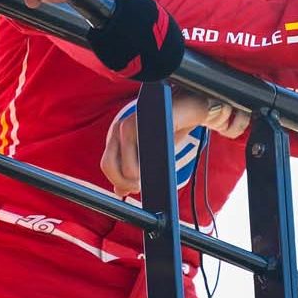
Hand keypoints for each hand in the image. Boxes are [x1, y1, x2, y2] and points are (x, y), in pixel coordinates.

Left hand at [100, 91, 248, 194]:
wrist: (191, 107)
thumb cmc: (170, 129)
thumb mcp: (150, 154)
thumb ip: (133, 169)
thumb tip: (119, 191)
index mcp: (117, 135)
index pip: (107, 165)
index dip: (119, 181)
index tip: (134, 188)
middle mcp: (120, 128)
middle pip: (108, 165)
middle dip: (126, 183)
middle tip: (141, 187)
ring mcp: (132, 123)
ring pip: (126, 165)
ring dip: (138, 179)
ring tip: (151, 179)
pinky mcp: (149, 121)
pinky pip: (144, 151)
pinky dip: (150, 166)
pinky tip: (158, 167)